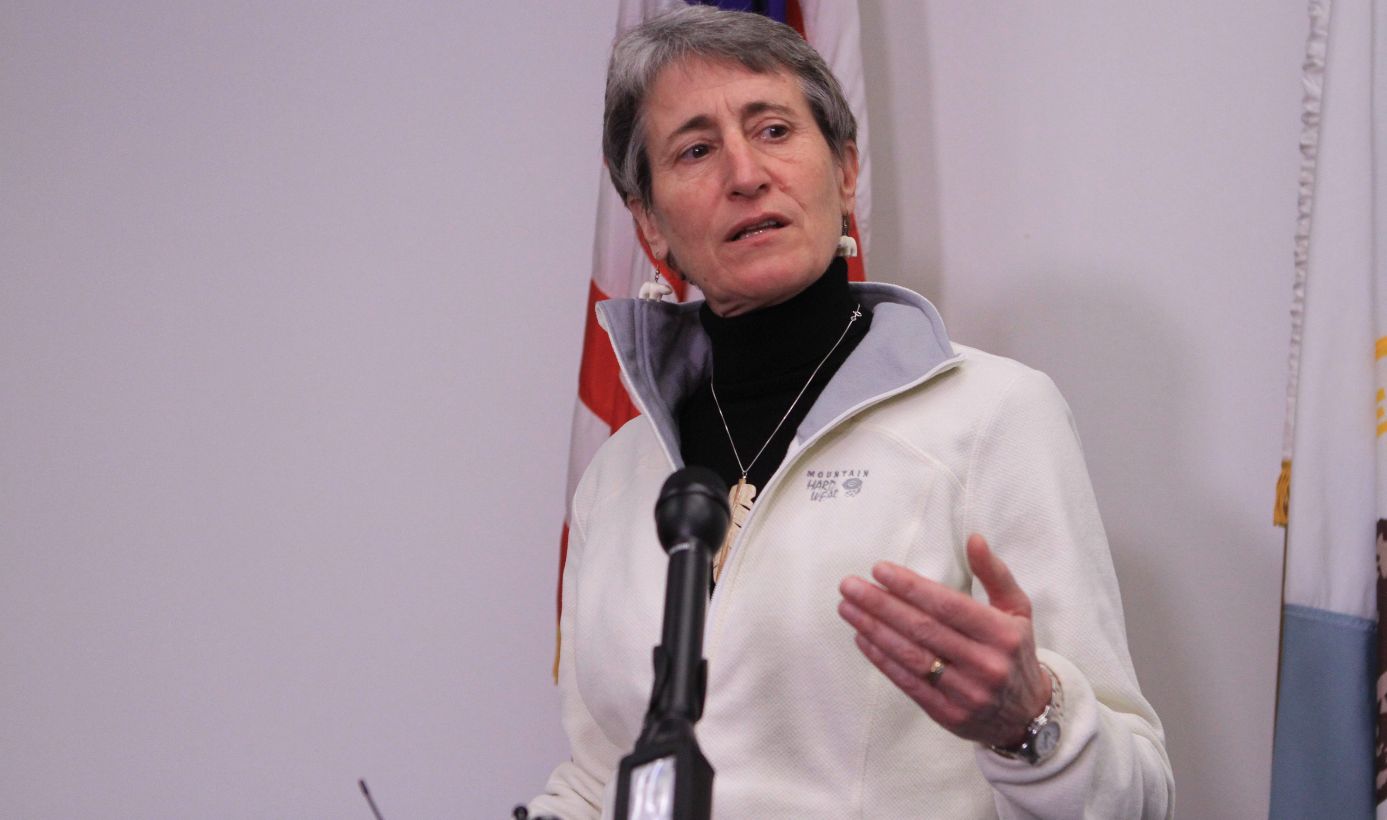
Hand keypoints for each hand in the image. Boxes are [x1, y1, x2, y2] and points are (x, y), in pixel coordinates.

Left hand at [837, 534, 1050, 747]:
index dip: (911, 587)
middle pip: (923, 629)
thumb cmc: (1014, 651)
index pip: (948, 606)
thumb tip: (974, 539)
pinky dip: (881, 659)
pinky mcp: (947, 714)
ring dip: (873, 629)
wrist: (1026, 715)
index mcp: (1002, 634)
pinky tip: (861, 638)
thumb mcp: (1017, 610)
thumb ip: (995, 574)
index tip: (880, 570)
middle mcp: (985, 664)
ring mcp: (966, 692)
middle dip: (880, 604)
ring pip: (911, 655)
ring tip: (847, 608)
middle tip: (850, 585)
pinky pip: (908, 682)